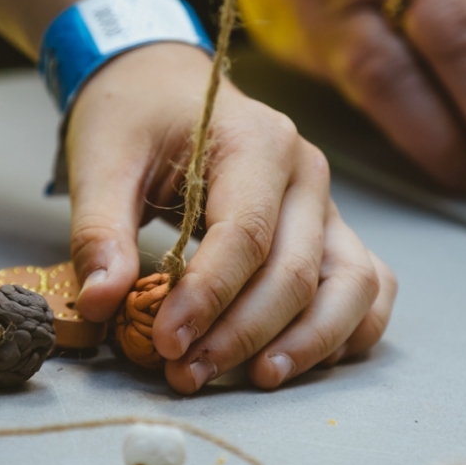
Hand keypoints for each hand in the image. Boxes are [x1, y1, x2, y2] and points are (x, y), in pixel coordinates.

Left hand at [64, 41, 394, 392]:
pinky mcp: (330, 234)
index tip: (167, 344)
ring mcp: (327, 206)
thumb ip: (98, 231)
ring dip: (308, 343)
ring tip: (255, 379)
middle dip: (244, 335)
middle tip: (188, 374)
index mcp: (258, 142)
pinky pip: (366, 288)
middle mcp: (307, 174)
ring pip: (351, 286)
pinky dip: (346, 331)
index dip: (209, 298)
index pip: (247, 236)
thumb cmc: (135, 117)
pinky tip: (299, 361)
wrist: (162, 84)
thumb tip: (102, 303)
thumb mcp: (101, 161)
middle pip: (296, 272)